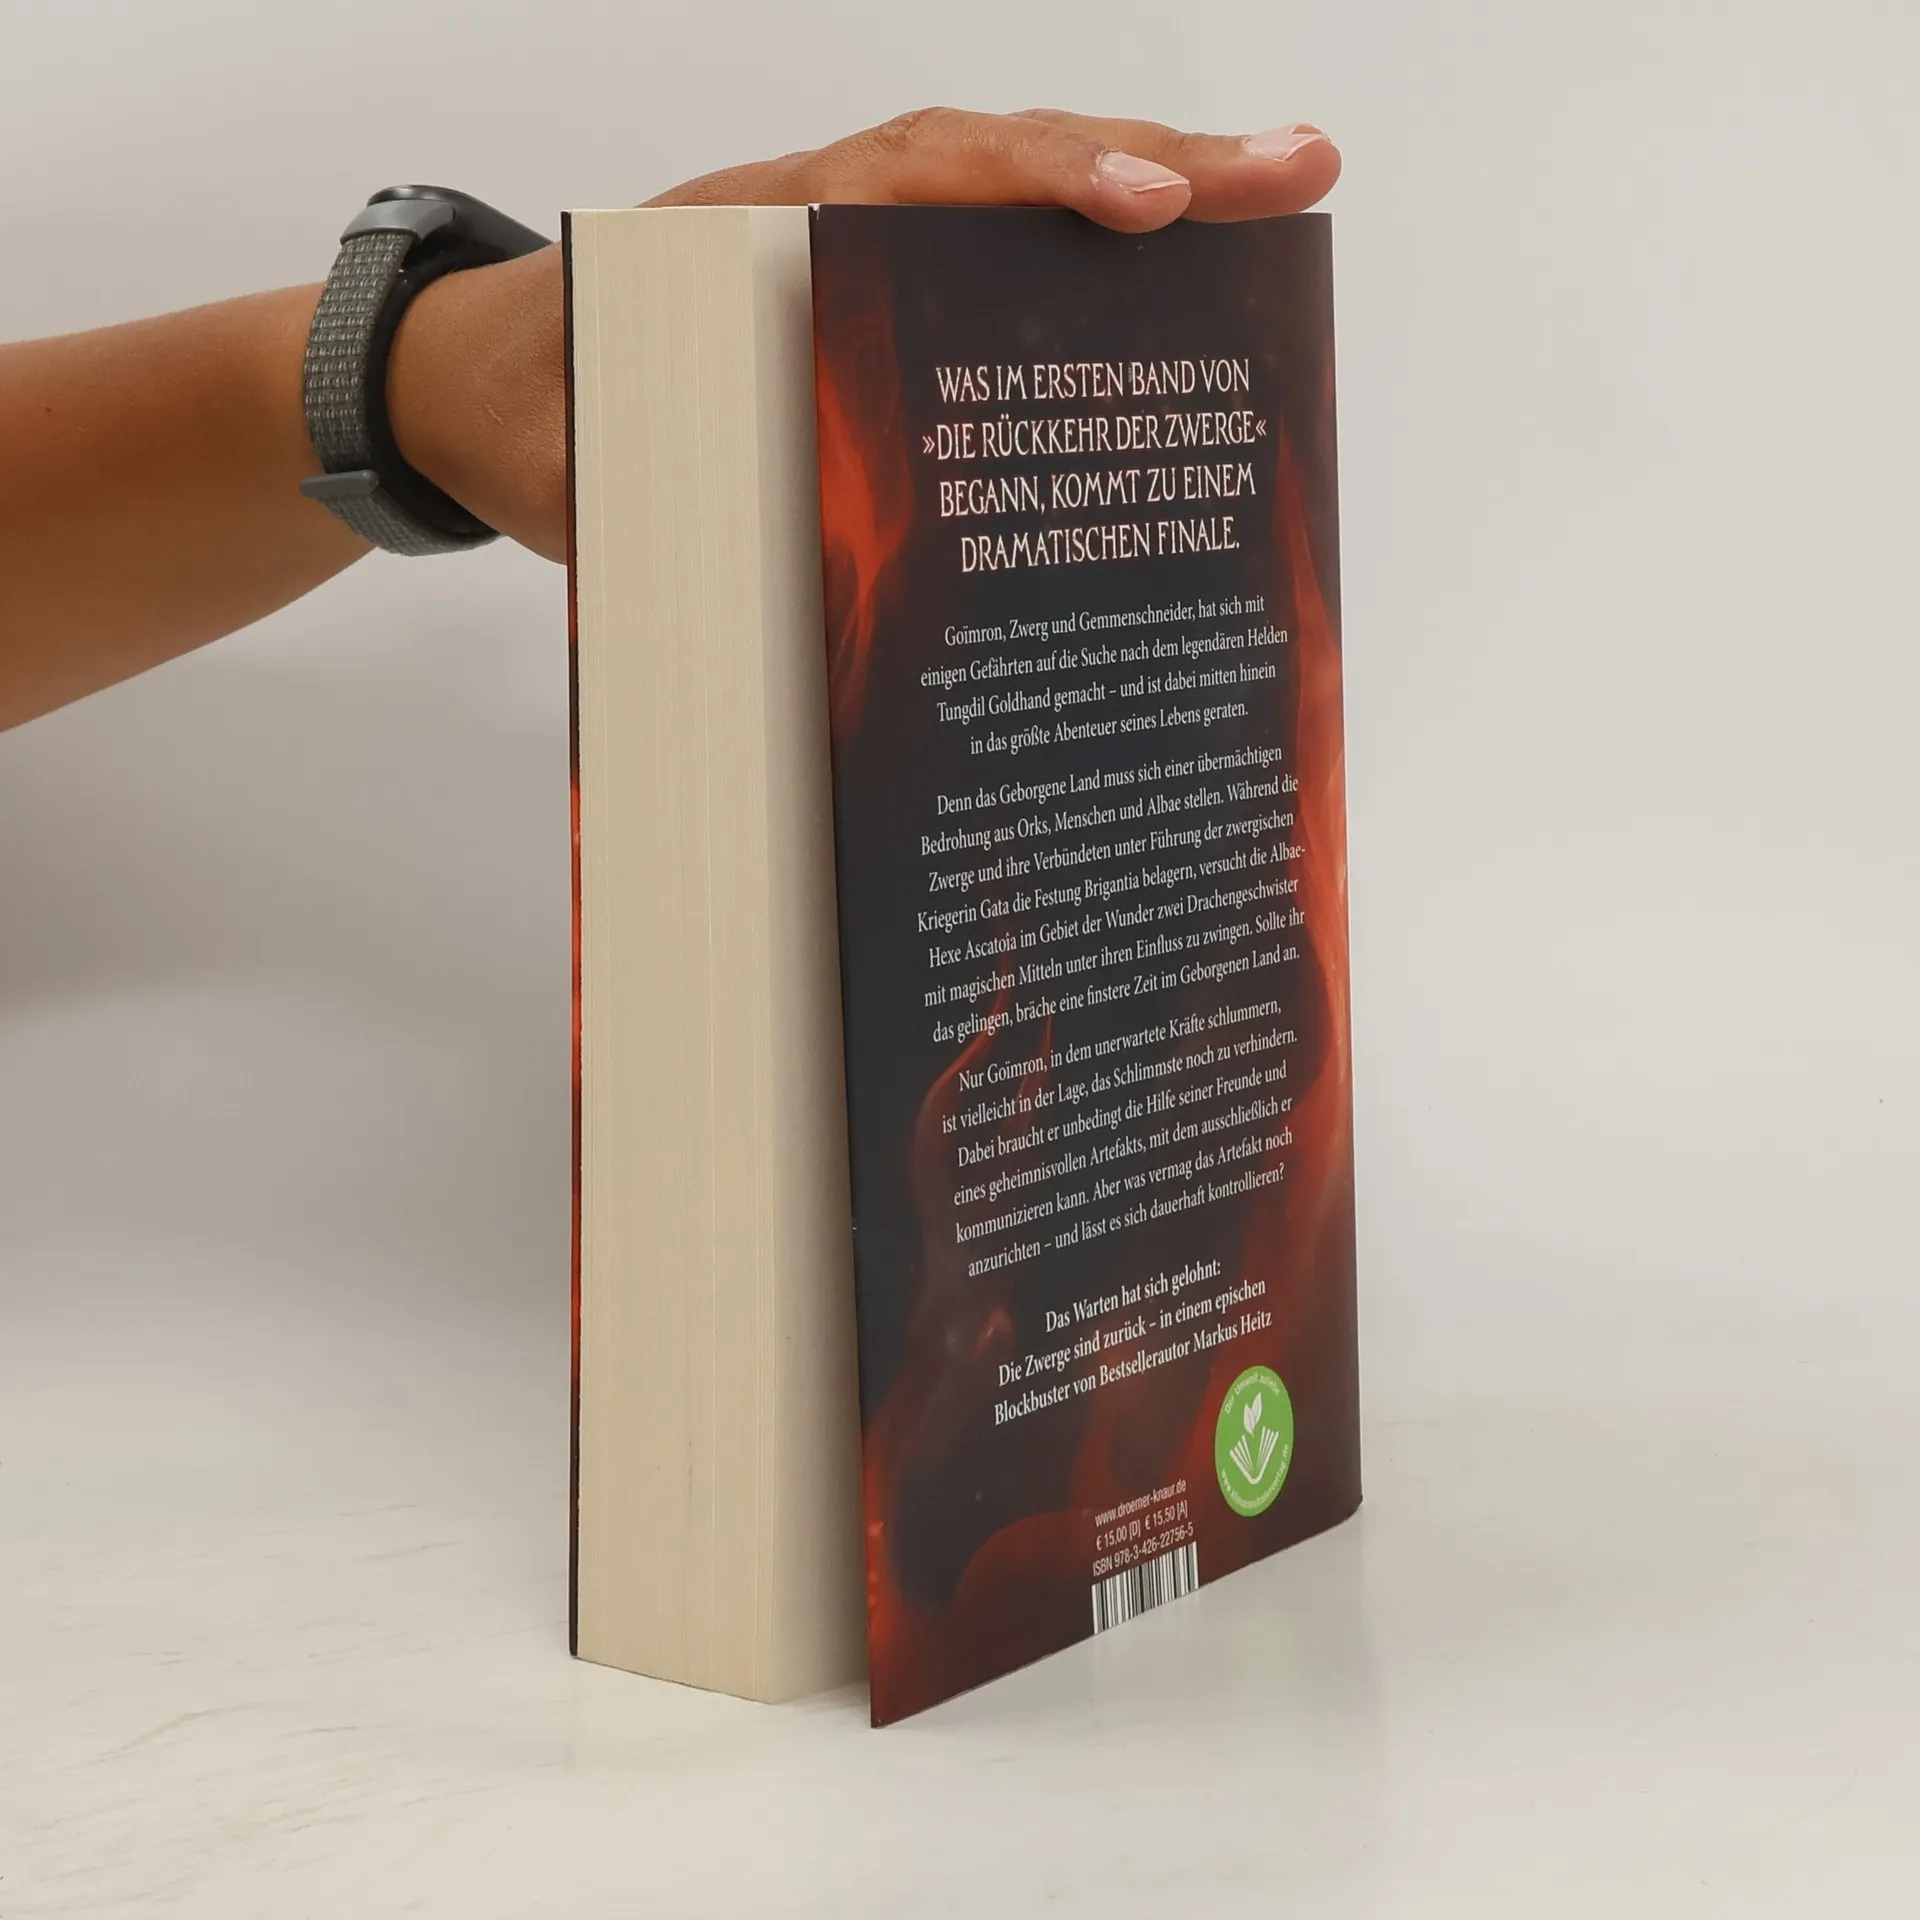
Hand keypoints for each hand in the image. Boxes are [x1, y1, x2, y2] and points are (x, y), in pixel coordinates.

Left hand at [391, 108, 1339, 563]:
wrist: (486, 385)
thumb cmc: (540, 418)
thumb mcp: (582, 466)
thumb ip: (658, 491)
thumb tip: (780, 545)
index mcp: (749, 236)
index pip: (911, 184)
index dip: (1030, 189)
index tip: (1141, 206)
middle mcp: (818, 212)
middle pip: (999, 160)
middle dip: (1155, 161)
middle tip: (1297, 171)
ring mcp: (851, 239)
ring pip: (1011, 192)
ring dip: (1146, 190)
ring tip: (1278, 193)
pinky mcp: (870, 285)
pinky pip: (988, 248)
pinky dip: (1083, 249)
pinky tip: (1173, 275)